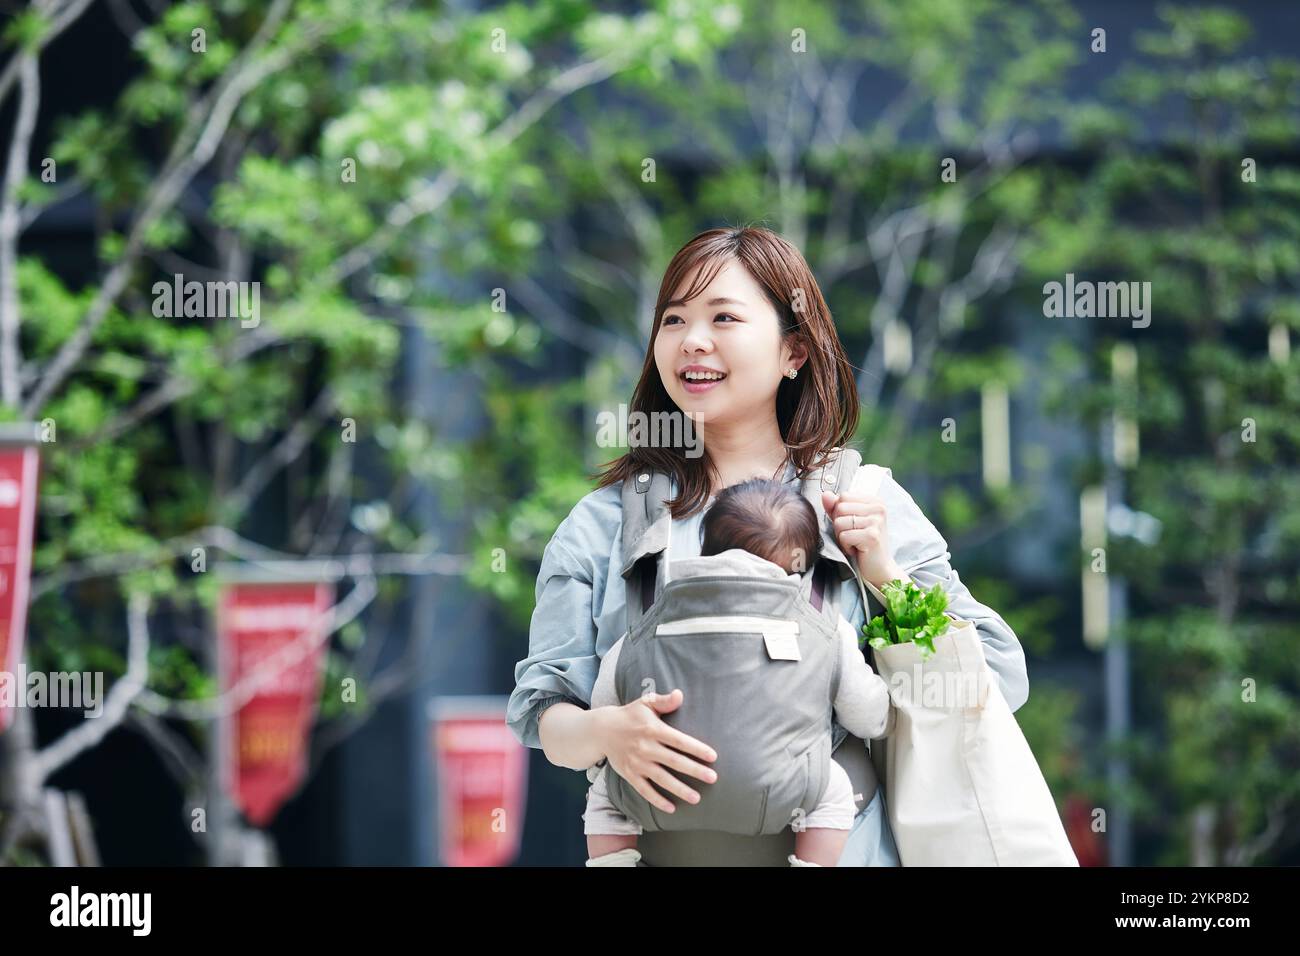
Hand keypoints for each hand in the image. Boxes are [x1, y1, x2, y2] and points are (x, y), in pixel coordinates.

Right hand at [594, 689, 718, 814]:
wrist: (601, 730)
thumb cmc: (630, 715)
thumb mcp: (645, 703)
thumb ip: (664, 701)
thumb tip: (680, 695)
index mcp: (652, 729)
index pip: (678, 740)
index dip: (696, 748)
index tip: (713, 757)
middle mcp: (646, 747)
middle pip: (674, 761)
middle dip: (694, 770)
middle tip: (713, 778)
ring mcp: (637, 762)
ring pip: (661, 778)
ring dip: (679, 789)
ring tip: (696, 798)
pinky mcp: (629, 774)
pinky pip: (644, 790)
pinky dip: (657, 800)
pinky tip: (671, 808)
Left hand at [822, 490, 904, 589]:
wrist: (878, 567)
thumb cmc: (862, 543)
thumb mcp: (848, 520)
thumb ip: (836, 506)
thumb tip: (825, 494)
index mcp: (875, 501)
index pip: (843, 496)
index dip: (840, 512)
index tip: (852, 525)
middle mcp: (878, 509)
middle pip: (840, 508)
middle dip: (839, 525)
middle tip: (853, 535)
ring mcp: (876, 522)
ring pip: (839, 522)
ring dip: (842, 537)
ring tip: (855, 542)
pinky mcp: (872, 536)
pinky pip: (844, 536)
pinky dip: (845, 546)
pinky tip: (857, 549)